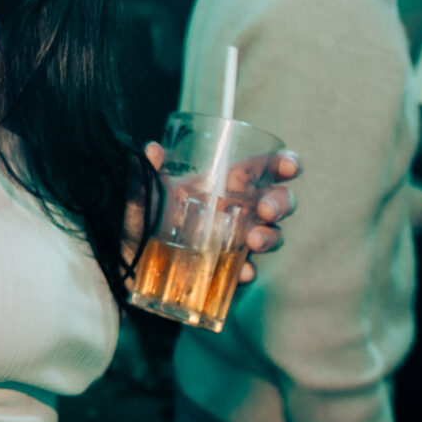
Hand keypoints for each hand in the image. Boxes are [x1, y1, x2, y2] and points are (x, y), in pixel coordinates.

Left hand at [126, 148, 297, 284]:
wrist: (131, 267)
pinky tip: (242, 273)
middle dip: (282, 203)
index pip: (264, 168)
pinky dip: (248, 270)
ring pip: (272, 235)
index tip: (289, 167)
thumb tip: (152, 149)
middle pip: (278, 201)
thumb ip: (148, 175)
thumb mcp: (144, 197)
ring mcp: (236, 241)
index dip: (285, 163)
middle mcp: (237, 210)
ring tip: (253, 242)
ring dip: (270, 237)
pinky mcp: (228, 270)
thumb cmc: (143, 223)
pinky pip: (249, 270)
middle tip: (266, 210)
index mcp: (224, 183)